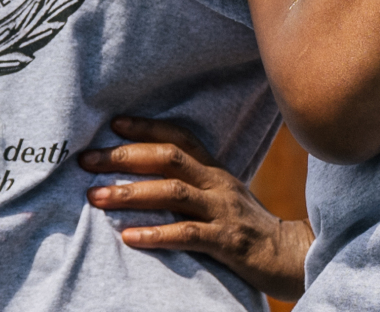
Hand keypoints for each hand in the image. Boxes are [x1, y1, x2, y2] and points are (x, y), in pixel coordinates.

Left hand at [79, 117, 309, 301]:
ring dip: (130, 193)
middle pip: (167, 158)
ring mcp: (223, 210)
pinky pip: (187, 234)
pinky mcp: (228, 242)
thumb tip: (147, 181)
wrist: (293, 256)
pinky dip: (155, 234)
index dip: (145, 128)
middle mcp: (217, 183)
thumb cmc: (249, 228)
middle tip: (87, 160)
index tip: (112, 123)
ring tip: (96, 197)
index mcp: (215, 170)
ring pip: (172, 192)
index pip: (178, 138)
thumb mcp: (223, 198)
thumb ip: (193, 186)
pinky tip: (128, 236)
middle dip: (123, 157)